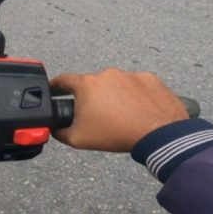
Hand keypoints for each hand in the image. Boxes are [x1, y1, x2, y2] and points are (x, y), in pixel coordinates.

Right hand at [50, 68, 187, 151]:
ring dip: (116, 96)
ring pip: (116, 85)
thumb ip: (60, 132)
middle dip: (93, 98)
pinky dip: (136, 96)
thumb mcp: (79, 139)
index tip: (54, 88)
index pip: (64, 80)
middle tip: (98, 115)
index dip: (56, 85)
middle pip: (93, 84)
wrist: (158, 134)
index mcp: (87, 84)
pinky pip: (137, 86)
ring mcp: (130, 74)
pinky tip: (139, 111)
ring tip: (122, 116)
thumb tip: (55, 129)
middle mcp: (107, 74)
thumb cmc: (117, 134)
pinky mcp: (149, 79)